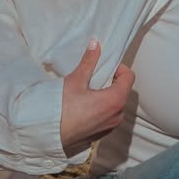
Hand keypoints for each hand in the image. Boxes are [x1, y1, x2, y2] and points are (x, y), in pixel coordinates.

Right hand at [60, 39, 134, 154]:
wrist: (48, 134)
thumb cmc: (62, 108)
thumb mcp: (75, 80)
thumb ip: (88, 61)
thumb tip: (95, 43)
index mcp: (115, 100)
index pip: (129, 77)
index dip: (119, 68)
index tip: (105, 66)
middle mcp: (118, 115)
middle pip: (123, 90)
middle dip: (112, 81)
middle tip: (95, 76)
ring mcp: (111, 126)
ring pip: (116, 104)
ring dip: (107, 95)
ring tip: (89, 91)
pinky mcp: (103, 133)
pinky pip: (109, 116)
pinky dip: (103, 108)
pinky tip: (86, 105)